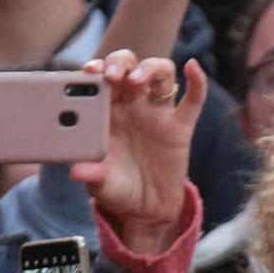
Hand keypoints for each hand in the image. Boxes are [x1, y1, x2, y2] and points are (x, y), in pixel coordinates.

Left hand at [72, 52, 206, 255]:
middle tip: (112, 75)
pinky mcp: (180, 127)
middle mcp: (131, 105)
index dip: (96, 69)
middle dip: (119, 63)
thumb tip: (76, 171)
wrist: (145, 209)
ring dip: (148, 69)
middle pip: (128, 66)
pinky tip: (192, 67)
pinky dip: (197, 82)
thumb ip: (90, 174)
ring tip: (136, 80)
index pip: (101, 78)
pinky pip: (193, 101)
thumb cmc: (116, 190)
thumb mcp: (99, 183)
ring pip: (159, 74)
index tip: (90, 72)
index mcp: (106, 110)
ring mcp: (157, 113)